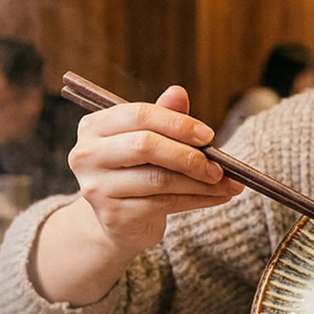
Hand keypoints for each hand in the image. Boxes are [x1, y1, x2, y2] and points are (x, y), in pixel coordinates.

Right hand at [64, 85, 242, 257]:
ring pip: (158, 179)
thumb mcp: (148, 140)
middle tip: (219, 165)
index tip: (208, 135)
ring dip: (199, 182)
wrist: (119, 221)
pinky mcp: (113, 216)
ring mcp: (97, 188)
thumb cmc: (137, 171)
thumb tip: (178, 92)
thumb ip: (162, 117)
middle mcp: (87, 155)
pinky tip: (217, 197)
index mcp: (94, 127)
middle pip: (145, 145)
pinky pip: (164, 203)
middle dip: (189, 155)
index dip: (177, 123)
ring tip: (226, 183)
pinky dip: (196, 200)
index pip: (139, 115)